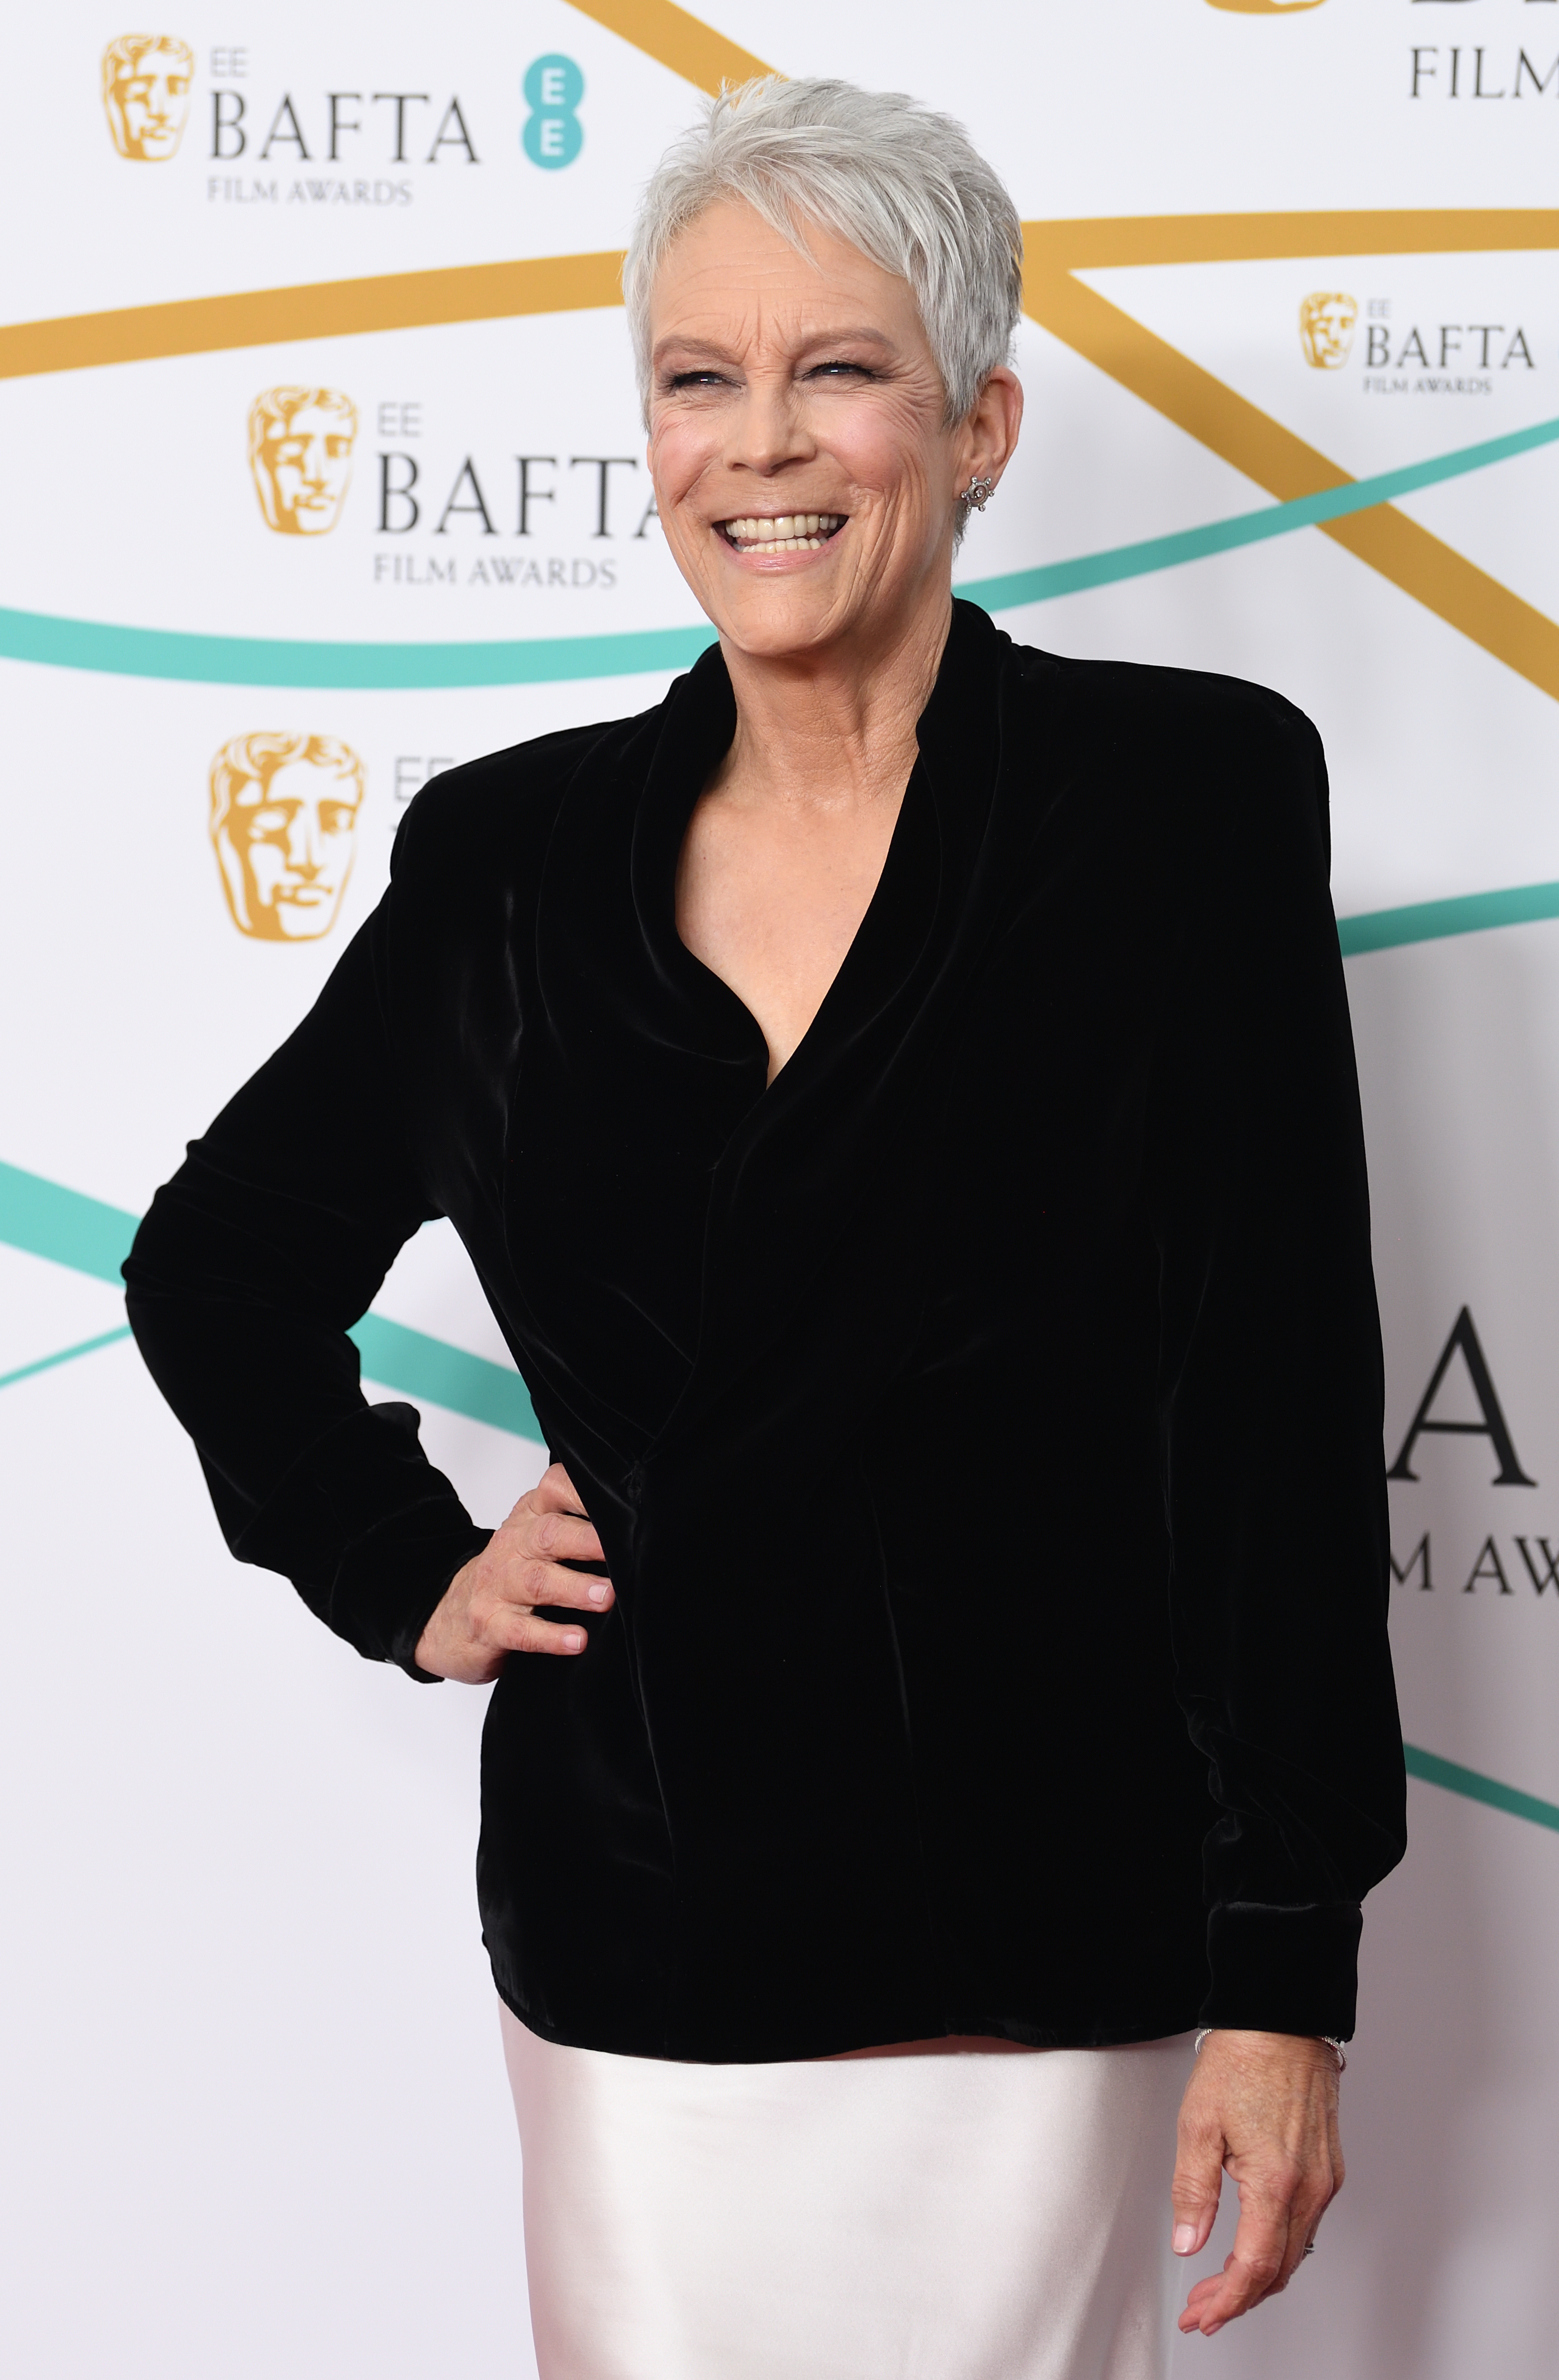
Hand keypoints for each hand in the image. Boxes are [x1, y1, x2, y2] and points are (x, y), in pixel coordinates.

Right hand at [414, 1463, 612, 1682]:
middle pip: (549, 1534)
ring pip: (537, 1581)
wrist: (449, 1616)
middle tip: (619, 1553)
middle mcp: (513, 1544)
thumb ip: (577, 1527)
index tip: (621, 1505)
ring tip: (605, 1597)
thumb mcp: (537, 1540)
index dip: (584, 1493)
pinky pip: (521, 1630)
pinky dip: (550, 1636)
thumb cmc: (510, 1575)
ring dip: (574, 1588)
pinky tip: (576, 1641)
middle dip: (586, 1542)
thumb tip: (641, 1533)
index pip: (554, 1488)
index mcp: (530, 1516)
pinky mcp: (490, 1624)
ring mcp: (498, 1584)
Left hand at [1172, 2028, 1343, 2336]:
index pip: (1254, 2266)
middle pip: (1279, 2269)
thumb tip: (1189, 2243)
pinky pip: (1305, 2224)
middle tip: (1204, 2309)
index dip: (1226, 2300)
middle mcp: (1310, 2187)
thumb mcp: (1198, 2124)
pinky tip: (1252, 2246)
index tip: (1202, 2315)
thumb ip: (1193, 2191)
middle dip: (1239, 2298)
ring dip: (1259, 2276)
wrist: (1282, 2019)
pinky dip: (1278, 2247)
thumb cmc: (1243, 2060)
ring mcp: (1324, 2178)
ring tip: (1220, 2286)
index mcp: (1276, 2181)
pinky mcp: (1328, 2168)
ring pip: (1295, 2250)